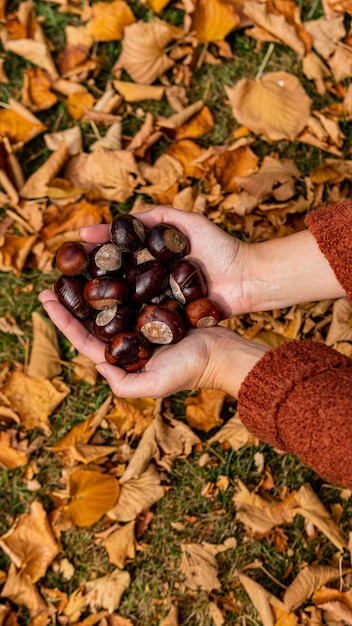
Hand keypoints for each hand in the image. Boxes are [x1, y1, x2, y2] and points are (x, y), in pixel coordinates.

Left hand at [39, 289, 267, 397]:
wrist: (224, 353)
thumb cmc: (191, 370)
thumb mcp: (155, 385)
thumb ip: (124, 384)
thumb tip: (97, 366)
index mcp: (123, 358)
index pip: (85, 339)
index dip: (63, 321)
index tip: (45, 299)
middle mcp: (129, 340)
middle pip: (93, 319)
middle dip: (71, 302)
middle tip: (51, 281)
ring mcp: (142, 323)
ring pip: (110, 303)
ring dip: (91, 289)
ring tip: (74, 270)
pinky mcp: (157, 307)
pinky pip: (132, 291)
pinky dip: (118, 279)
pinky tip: (107, 264)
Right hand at [79, 206, 251, 317]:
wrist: (247, 278)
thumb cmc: (220, 248)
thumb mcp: (186, 222)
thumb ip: (156, 216)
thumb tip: (116, 219)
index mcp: (153, 256)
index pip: (118, 251)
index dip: (97, 248)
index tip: (74, 244)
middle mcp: (152, 278)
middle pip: (115, 277)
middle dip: (90, 277)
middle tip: (64, 277)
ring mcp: (159, 299)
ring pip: (124, 300)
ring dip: (100, 301)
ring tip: (74, 300)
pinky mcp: (169, 318)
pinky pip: (143, 318)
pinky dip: (123, 320)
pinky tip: (102, 322)